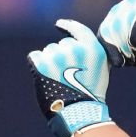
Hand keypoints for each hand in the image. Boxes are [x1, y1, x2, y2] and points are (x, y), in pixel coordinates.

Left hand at [28, 19, 111, 136]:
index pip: (78, 30)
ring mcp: (58, 55)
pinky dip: (37, 65)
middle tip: (66, 74)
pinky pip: (35, 56)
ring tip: (57, 79)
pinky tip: (44, 76)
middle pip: (63, 44)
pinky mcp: (42, 63)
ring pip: (49, 51)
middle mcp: (76, 48)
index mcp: (93, 49)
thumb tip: (76, 42)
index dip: (67, 25)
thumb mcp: (100, 69)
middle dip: (63, 54)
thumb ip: (91, 53)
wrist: (79, 112)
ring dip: (51, 61)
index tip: (59, 24)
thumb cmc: (90, 94)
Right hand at [98, 0, 135, 67]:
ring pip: (111, 28)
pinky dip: (110, 50)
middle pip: (124, 21)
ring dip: (120, 48)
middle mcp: (133, 3)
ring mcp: (117, 11)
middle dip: (129, 44)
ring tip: (131, 60)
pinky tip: (119, 62)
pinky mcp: (107, 23)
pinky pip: (103, 35)